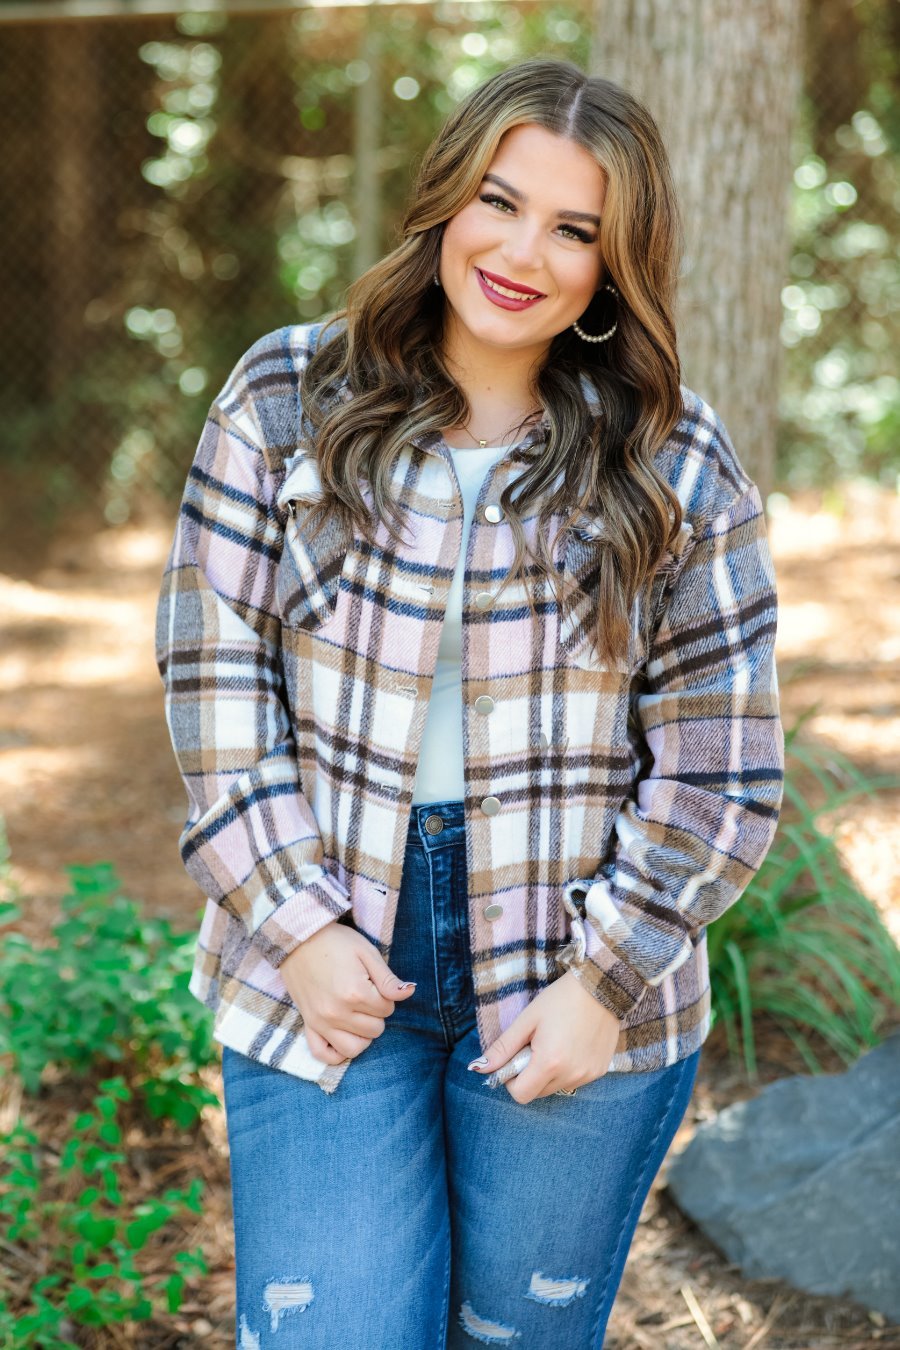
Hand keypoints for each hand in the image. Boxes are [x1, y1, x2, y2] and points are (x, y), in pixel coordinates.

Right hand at [280, 921, 416, 1065]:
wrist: (297, 938)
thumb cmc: (335, 942)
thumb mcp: (366, 952)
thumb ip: (388, 978)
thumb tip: (410, 992)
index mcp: (355, 992)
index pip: (387, 1009)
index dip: (385, 995)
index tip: (373, 982)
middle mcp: (337, 1012)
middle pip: (375, 1030)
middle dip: (376, 1013)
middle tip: (366, 995)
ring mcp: (320, 1022)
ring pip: (354, 1048)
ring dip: (362, 1035)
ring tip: (359, 1017)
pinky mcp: (308, 1024)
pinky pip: (323, 1054)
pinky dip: (336, 1052)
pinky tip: (343, 1036)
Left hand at [469, 971, 619, 1102]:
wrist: (601, 986)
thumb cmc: (560, 999)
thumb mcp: (527, 1020)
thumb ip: (503, 1047)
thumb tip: (479, 1067)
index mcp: (549, 1063)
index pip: (520, 1095)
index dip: (511, 1079)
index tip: (515, 1057)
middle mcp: (570, 1075)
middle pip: (537, 1093)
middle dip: (529, 1075)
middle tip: (535, 1046)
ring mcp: (588, 1075)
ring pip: (556, 1087)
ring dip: (549, 1073)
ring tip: (555, 1042)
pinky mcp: (600, 1071)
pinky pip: (575, 1080)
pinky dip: (567, 1069)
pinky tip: (572, 1044)